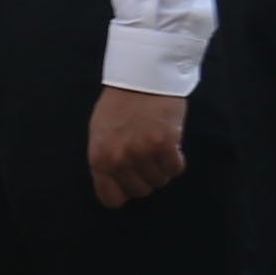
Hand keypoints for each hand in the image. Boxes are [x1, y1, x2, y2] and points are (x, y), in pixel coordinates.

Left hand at [85, 87, 189, 207]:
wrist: (141, 75)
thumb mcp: (100, 132)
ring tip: (157, 146)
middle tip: (147, 157)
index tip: (131, 182)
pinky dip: (176, 160)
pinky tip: (170, 143)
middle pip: (139, 191)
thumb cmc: (119, 102)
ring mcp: (142, 152)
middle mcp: (119, 159)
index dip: (123, 192)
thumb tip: (116, 184)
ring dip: (162, 168)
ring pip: (160, 181)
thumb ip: (105, 159)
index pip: (111, 198)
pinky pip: (176, 169)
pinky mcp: (165, 144)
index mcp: (99, 158)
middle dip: (145, 177)